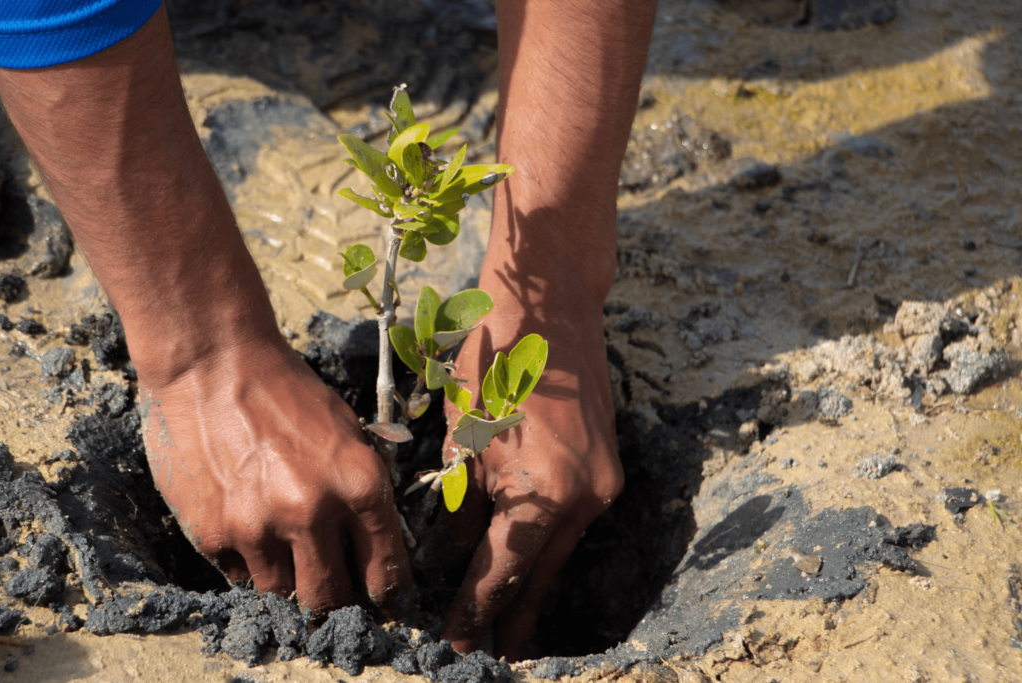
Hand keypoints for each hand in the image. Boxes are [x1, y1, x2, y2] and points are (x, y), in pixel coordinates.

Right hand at [140, 335, 411, 615]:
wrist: (212, 362)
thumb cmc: (286, 391)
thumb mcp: (348, 432)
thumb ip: (362, 490)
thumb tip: (374, 545)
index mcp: (359, 485)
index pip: (385, 572)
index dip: (388, 595)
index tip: (385, 603)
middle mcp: (312, 513)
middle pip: (330, 598)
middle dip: (334, 597)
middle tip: (330, 582)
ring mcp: (258, 528)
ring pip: (282, 592)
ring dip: (286, 577)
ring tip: (281, 540)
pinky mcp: (212, 534)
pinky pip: (238, 574)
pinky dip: (247, 559)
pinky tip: (246, 521)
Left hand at [435, 295, 622, 660]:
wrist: (553, 305)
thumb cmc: (495, 361)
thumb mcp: (464, 437)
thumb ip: (465, 505)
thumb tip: (455, 555)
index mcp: (545, 494)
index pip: (501, 571)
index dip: (475, 610)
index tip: (456, 644)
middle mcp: (586, 499)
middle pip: (541, 573)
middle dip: (513, 617)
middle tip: (492, 657)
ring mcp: (605, 484)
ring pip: (559, 549)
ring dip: (532, 584)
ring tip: (509, 624)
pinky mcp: (608, 467)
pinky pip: (573, 521)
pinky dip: (548, 545)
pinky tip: (531, 563)